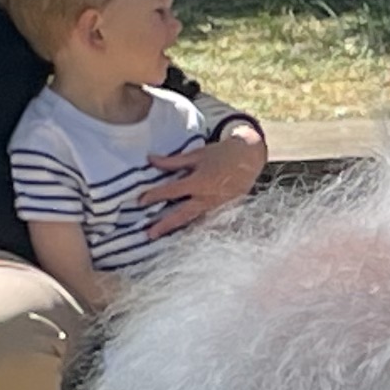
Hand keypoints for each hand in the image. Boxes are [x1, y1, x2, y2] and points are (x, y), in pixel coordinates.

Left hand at [137, 120, 266, 226]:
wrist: (250, 159)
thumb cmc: (222, 154)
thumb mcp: (197, 155)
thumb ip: (173, 161)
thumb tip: (151, 160)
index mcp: (199, 182)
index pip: (172, 191)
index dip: (155, 196)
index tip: (140, 201)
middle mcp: (206, 197)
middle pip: (182, 214)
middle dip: (165, 225)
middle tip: (149, 234)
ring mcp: (214, 205)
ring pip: (191, 219)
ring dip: (174, 227)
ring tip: (159, 235)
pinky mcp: (219, 208)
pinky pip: (200, 218)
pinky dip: (188, 224)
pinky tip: (177, 229)